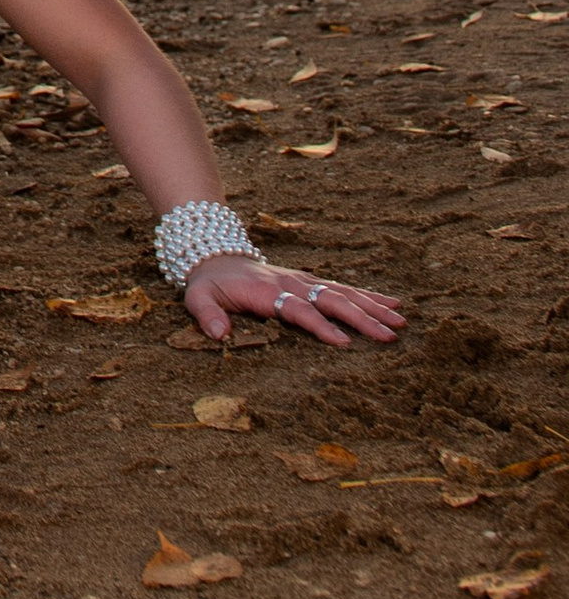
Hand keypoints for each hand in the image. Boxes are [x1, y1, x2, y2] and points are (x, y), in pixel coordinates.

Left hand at [184, 252, 404, 348]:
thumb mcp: (198, 297)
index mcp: (268, 292)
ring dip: (373, 307)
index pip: (299, 310)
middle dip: (361, 318)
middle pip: (331, 300)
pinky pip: (343, 288)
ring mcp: (304, 280)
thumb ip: (207, 315)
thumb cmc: (209, 284)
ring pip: (344, 293)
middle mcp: (292, 283)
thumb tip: (219, 335)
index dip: (320, 326)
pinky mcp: (311, 281)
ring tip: (402, 322)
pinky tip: (394, 304)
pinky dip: (369, 296)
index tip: (344, 343)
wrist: (216, 255)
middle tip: (389, 336)